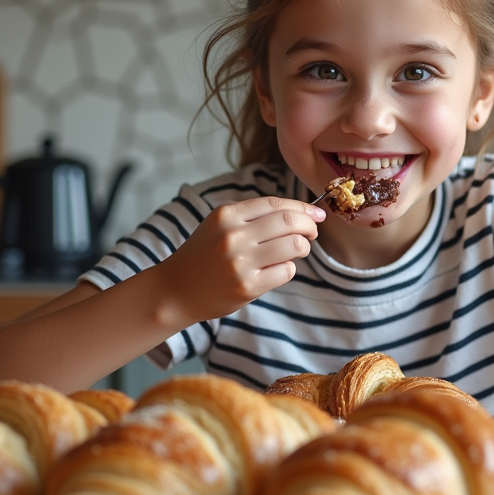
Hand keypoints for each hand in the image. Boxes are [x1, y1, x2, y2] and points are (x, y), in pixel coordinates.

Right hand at [162, 196, 326, 324]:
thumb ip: (253, 216)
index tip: (317, 214)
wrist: (176, 290)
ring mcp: (240, 262)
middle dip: (309, 226)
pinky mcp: (247, 286)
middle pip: (290, 222)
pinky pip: (286, 271)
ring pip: (294, 245)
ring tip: (296, 251)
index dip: (303, 207)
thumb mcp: (219, 225)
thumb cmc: (204, 255)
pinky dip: (289, 268)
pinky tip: (278, 269)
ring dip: (303, 247)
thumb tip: (303, 213)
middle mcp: (233, 236)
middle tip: (312, 232)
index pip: (276, 204)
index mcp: (227, 215)